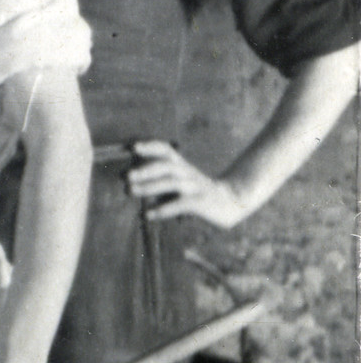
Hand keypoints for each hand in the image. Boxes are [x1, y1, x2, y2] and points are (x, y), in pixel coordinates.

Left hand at [125, 140, 249, 227]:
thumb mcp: (183, 179)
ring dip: (150, 186)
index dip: (151, 147)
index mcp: (182, 165)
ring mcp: (195, 187)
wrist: (234, 200)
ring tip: (132, 191)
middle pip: (166, 166)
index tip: (134, 147)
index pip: (166, 150)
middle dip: (146, 169)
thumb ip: (162, 179)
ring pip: (172, 183)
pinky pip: (180, 205)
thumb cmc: (199, 191)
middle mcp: (188, 173)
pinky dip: (162, 209)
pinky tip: (148, 215)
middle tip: (127, 176)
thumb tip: (132, 185)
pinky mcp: (200, 202)